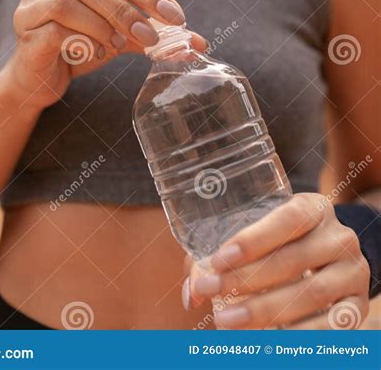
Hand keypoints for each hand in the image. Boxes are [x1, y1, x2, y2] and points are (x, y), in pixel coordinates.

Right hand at [0, 0, 206, 109]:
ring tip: (118, 46)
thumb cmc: (80, 49)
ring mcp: (31, 4)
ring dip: (102, 24)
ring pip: (68, 0)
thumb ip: (153, 35)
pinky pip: (53, 29)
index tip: (176, 17)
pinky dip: (80, 41)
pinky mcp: (25, 31)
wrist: (39, 80)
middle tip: (150, 37)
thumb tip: (199, 43)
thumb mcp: (120, 39)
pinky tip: (94, 54)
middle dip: (126, 8)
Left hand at [183, 192, 370, 328]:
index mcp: (314, 207)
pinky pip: (331, 326)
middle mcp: (339, 236)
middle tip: (210, 292)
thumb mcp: (259, 236)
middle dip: (246, 279)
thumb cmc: (281, 244)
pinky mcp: (358, 306)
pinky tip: (266, 341)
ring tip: (226, 321)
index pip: (288, 218)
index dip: (253, 239)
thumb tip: (191, 293)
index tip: (218, 259)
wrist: (330, 262)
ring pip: (310, 293)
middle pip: (294, 258)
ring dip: (265, 310)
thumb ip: (222, 257)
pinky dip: (297, 336)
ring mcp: (353, 271)